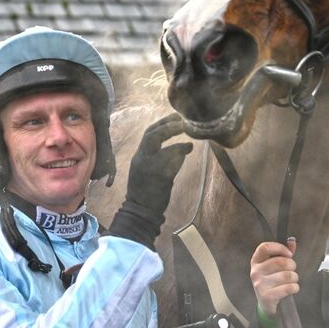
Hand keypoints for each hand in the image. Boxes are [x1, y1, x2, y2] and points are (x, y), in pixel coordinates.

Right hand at [107, 113, 192, 247]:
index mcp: (139, 157)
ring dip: (176, 137)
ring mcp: (149, 166)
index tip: (176, 116)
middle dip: (168, 124)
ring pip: (160, 144)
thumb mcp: (149, 171)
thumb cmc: (147, 192)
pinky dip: (180, 150)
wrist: (141, 211)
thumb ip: (161, 158)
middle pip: (152, 134)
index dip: (162, 123)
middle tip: (183, 120)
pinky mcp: (159, 175)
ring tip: (189, 134)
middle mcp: (141, 158)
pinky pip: (170, 158)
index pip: (149, 133)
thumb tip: (182, 147)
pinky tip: (189, 148)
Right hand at [251, 237, 298, 316]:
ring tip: (292, 280)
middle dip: (292, 265)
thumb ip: (283, 253)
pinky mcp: (267, 296)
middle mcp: (255, 272)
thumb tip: (292, 240)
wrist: (266, 304)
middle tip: (292, 270)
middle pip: (280, 261)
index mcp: (256, 261)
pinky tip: (292, 289)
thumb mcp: (275, 266)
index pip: (265, 247)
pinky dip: (295, 288)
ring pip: (287, 275)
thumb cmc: (272, 281)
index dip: (279, 248)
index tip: (289, 254)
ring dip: (294, 277)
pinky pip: (288, 288)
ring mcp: (260, 284)